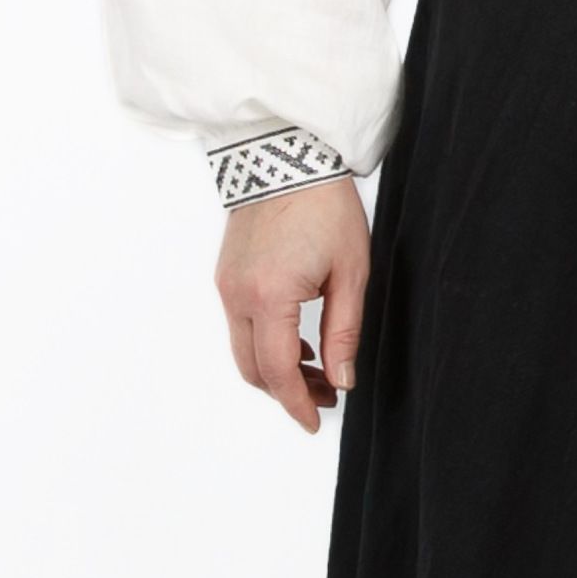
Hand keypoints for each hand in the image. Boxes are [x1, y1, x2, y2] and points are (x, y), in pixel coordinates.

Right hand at [216, 179, 371, 428]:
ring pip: (243, 350)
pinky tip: (296, 342)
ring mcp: (226, 285)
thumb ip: (344, 331)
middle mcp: (238, 295)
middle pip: (254, 369)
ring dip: (275, 370)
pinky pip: (239, 325)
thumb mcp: (351, 272)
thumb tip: (342, 379)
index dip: (297, 404)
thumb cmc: (325, 206)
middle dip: (288, 392)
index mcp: (270, 297)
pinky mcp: (225, 274)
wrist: (287, 155)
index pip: (278, 372)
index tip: (315, 422)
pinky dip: (264, 344)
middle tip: (326, 397)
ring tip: (317, 371)